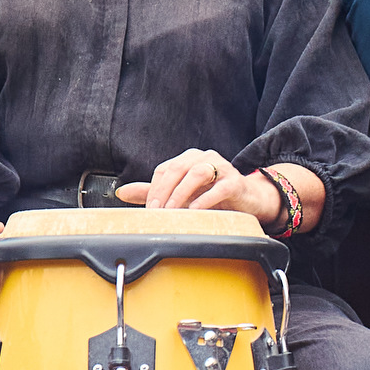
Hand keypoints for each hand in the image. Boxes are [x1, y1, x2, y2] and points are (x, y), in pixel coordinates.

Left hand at [137, 148, 253, 214]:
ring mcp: (221, 167)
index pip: (164, 169)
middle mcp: (204, 157)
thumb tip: (120, 193)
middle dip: (164, 191)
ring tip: (173, 211)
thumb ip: (153, 192)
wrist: (248, 200)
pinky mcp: (236, 181)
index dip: (154, 189)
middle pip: (177, 169)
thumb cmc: (212, 196)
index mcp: (188, 158)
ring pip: (197, 174)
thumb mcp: (182, 194)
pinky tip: (196, 210)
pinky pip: (219, 188)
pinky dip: (205, 199)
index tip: (149, 210)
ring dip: (181, 194)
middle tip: (156, 212)